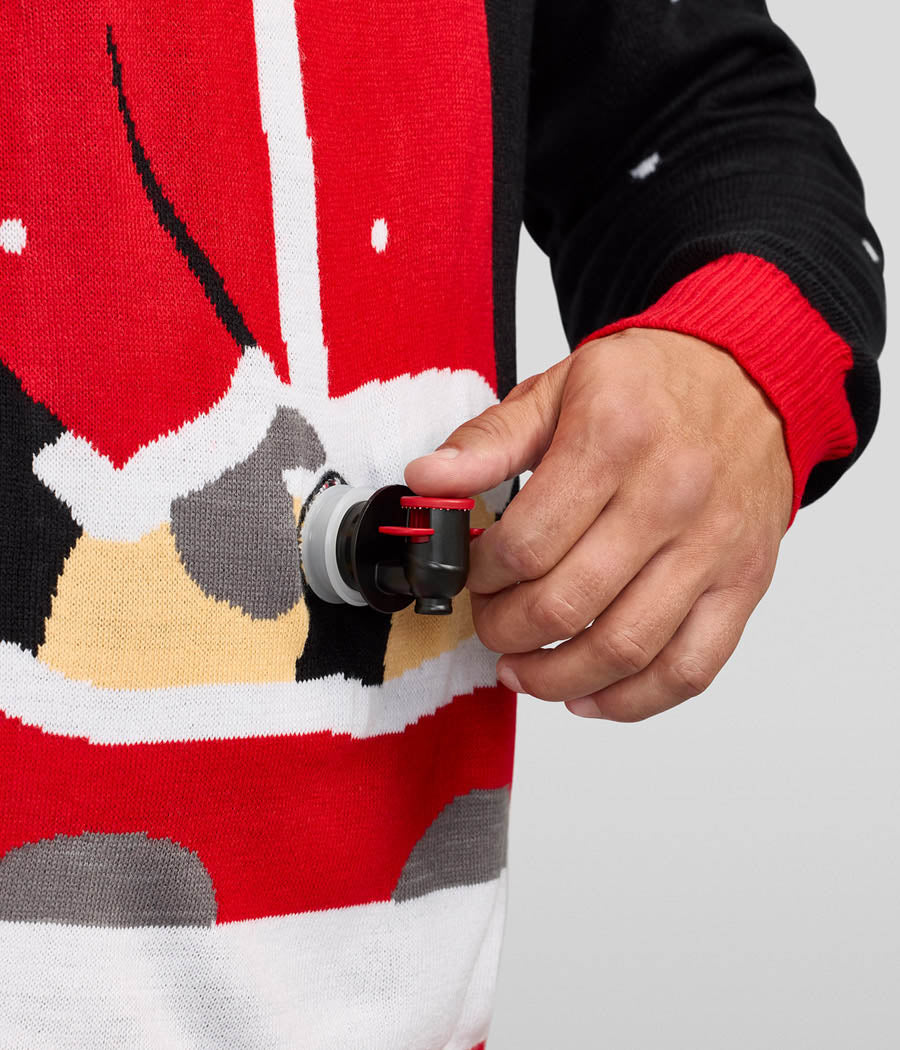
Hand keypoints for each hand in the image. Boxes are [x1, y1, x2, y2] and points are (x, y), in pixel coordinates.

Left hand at [405, 328, 793, 720]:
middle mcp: (671, 495)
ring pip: (625, 650)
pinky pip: (690, 668)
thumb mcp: (559, 388)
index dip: (481, 575)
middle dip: (506, 630)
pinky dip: (633, 700)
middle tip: (490, 625)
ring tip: (522, 671)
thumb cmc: (652, 386)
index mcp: (615, 437)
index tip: (472, 574)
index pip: (526, 543)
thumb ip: (489, 441)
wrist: (751, 378)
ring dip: (556, 677)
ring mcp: (713, 546)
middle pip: (567, 604)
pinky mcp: (744, 582)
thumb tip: (428, 481)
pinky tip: (590, 695)